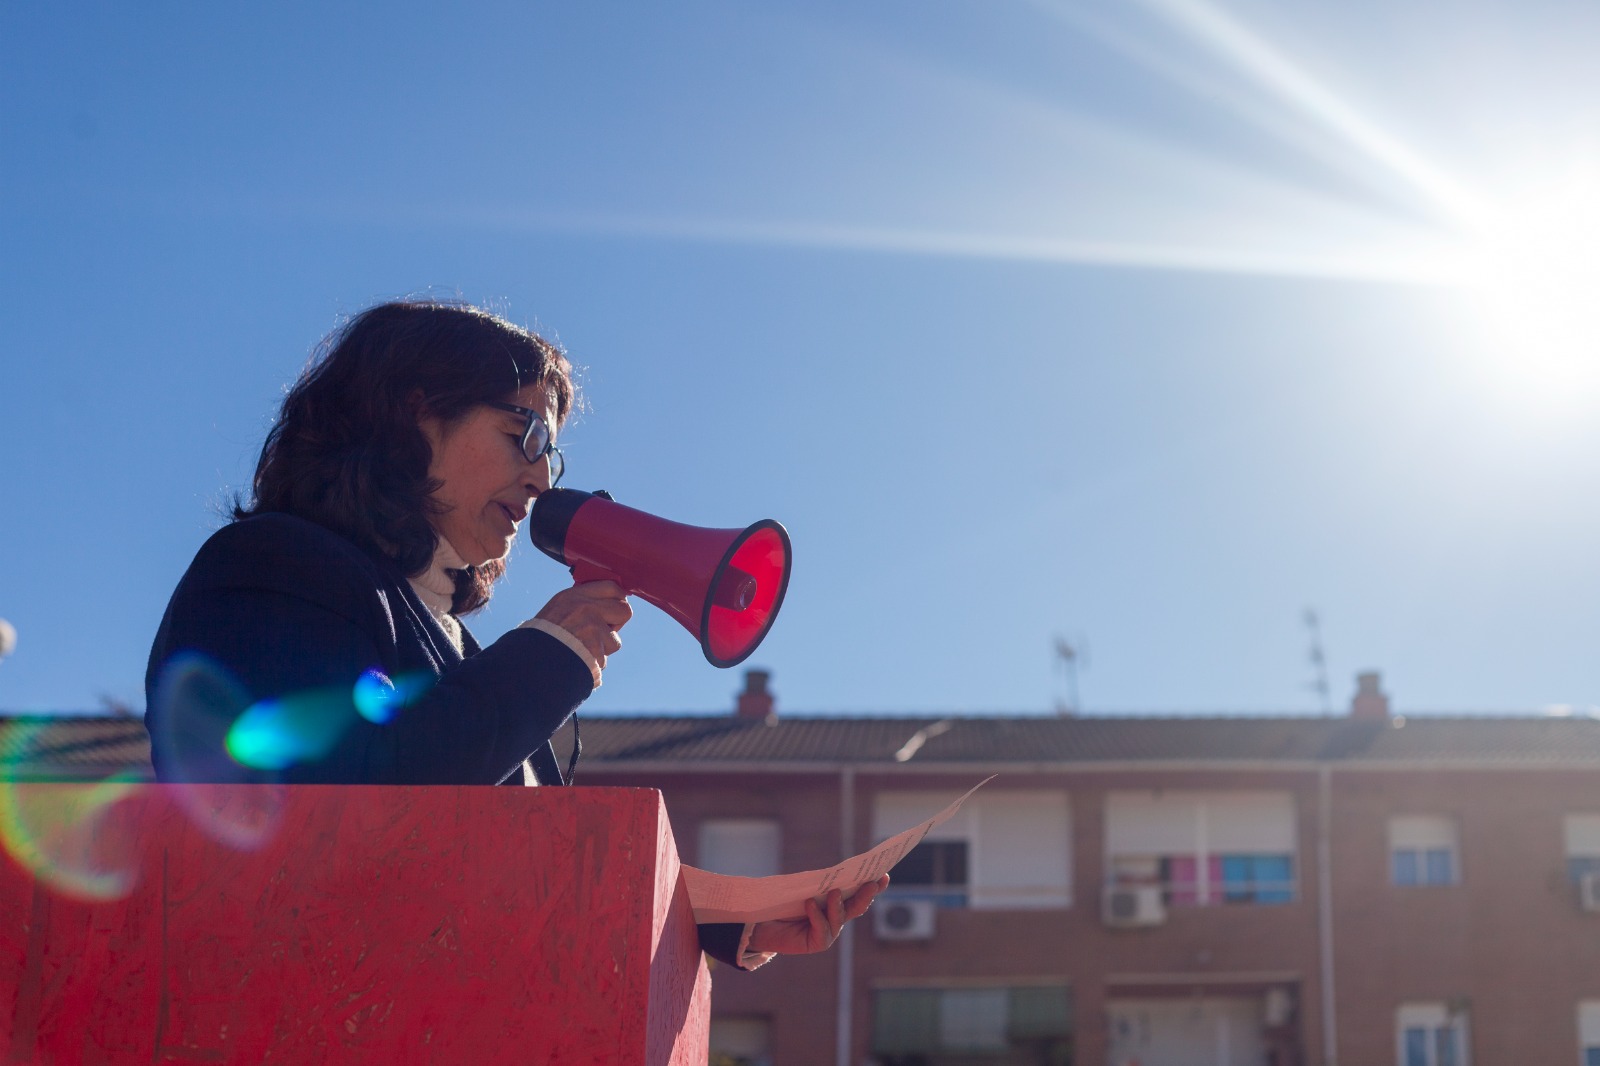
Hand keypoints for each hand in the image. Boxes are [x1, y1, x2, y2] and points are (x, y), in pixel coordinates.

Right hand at [535, 581, 631, 669]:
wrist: (530, 660)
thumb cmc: (542, 638)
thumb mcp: (557, 609)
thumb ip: (581, 603)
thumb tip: (606, 605)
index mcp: (575, 596)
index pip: (612, 587)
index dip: (618, 599)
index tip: (615, 607)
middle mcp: (585, 607)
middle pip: (624, 611)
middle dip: (617, 624)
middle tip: (602, 632)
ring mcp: (592, 627)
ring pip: (615, 641)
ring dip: (602, 649)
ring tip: (581, 649)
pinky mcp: (595, 648)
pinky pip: (604, 660)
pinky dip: (593, 664)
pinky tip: (578, 660)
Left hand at [746, 875, 889, 954]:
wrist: (763, 924)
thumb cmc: (784, 902)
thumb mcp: (804, 888)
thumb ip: (820, 883)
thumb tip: (835, 871)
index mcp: (837, 903)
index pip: (858, 893)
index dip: (873, 885)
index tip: (884, 874)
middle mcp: (836, 918)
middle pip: (857, 906)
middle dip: (866, 895)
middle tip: (873, 883)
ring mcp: (829, 932)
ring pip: (840, 918)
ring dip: (838, 905)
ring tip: (834, 891)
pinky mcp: (817, 943)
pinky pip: (822, 930)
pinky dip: (816, 916)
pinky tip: (809, 904)